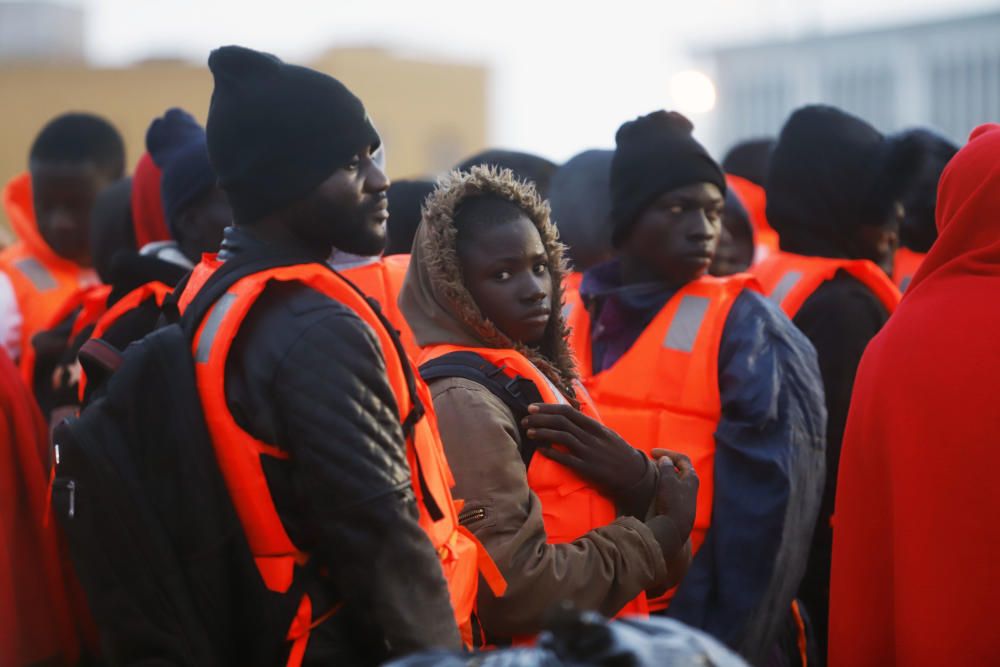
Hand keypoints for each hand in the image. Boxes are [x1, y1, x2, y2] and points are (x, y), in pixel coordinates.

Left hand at [522, 403, 647, 496]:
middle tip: (525, 418)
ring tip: (529, 431)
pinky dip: (551, 452)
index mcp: (596, 427)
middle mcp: (591, 437)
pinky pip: (565, 459)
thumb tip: (571, 416)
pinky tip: (540, 449)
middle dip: (540, 418)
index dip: (548, 408)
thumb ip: (590, 426)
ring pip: (561, 437)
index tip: (533, 408)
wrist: (634, 476)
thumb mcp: (607, 435)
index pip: (568, 411)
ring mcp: (589, 452)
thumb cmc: (619, 454)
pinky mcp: (587, 469)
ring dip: (542, 432)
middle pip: (561, 422)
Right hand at [651, 448, 698, 542]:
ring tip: (650, 472)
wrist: (673, 529)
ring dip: (663, 473)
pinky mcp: (677, 506)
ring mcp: (684, 497)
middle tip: (652, 461)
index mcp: (691, 477)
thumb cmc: (671, 502)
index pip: (682, 458)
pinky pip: (670, 489)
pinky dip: (661, 484)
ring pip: (674, 479)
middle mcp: (690, 486)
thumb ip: (666, 467)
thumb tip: (666, 460)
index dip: (667, 452)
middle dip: (666, 462)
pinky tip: (652, 487)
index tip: (652, 453)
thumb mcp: (667, 480)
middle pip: (679, 468)